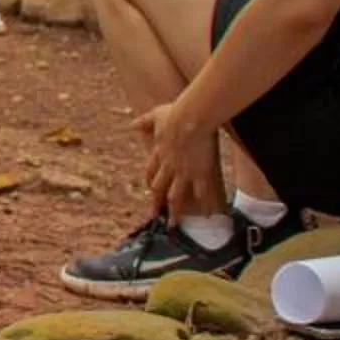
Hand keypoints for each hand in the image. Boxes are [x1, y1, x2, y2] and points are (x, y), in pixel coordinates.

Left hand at [136, 96, 228, 220]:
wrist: (189, 120)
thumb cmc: (175, 114)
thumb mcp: (155, 116)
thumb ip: (144, 121)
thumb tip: (131, 123)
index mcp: (159, 154)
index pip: (151, 172)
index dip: (150, 181)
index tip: (149, 190)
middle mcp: (169, 167)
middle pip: (159, 189)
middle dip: (156, 203)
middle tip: (154, 216)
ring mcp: (183, 172)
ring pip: (176, 197)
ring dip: (175, 212)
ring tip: (174, 225)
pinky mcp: (199, 172)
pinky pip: (201, 192)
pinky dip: (205, 204)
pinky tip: (208, 215)